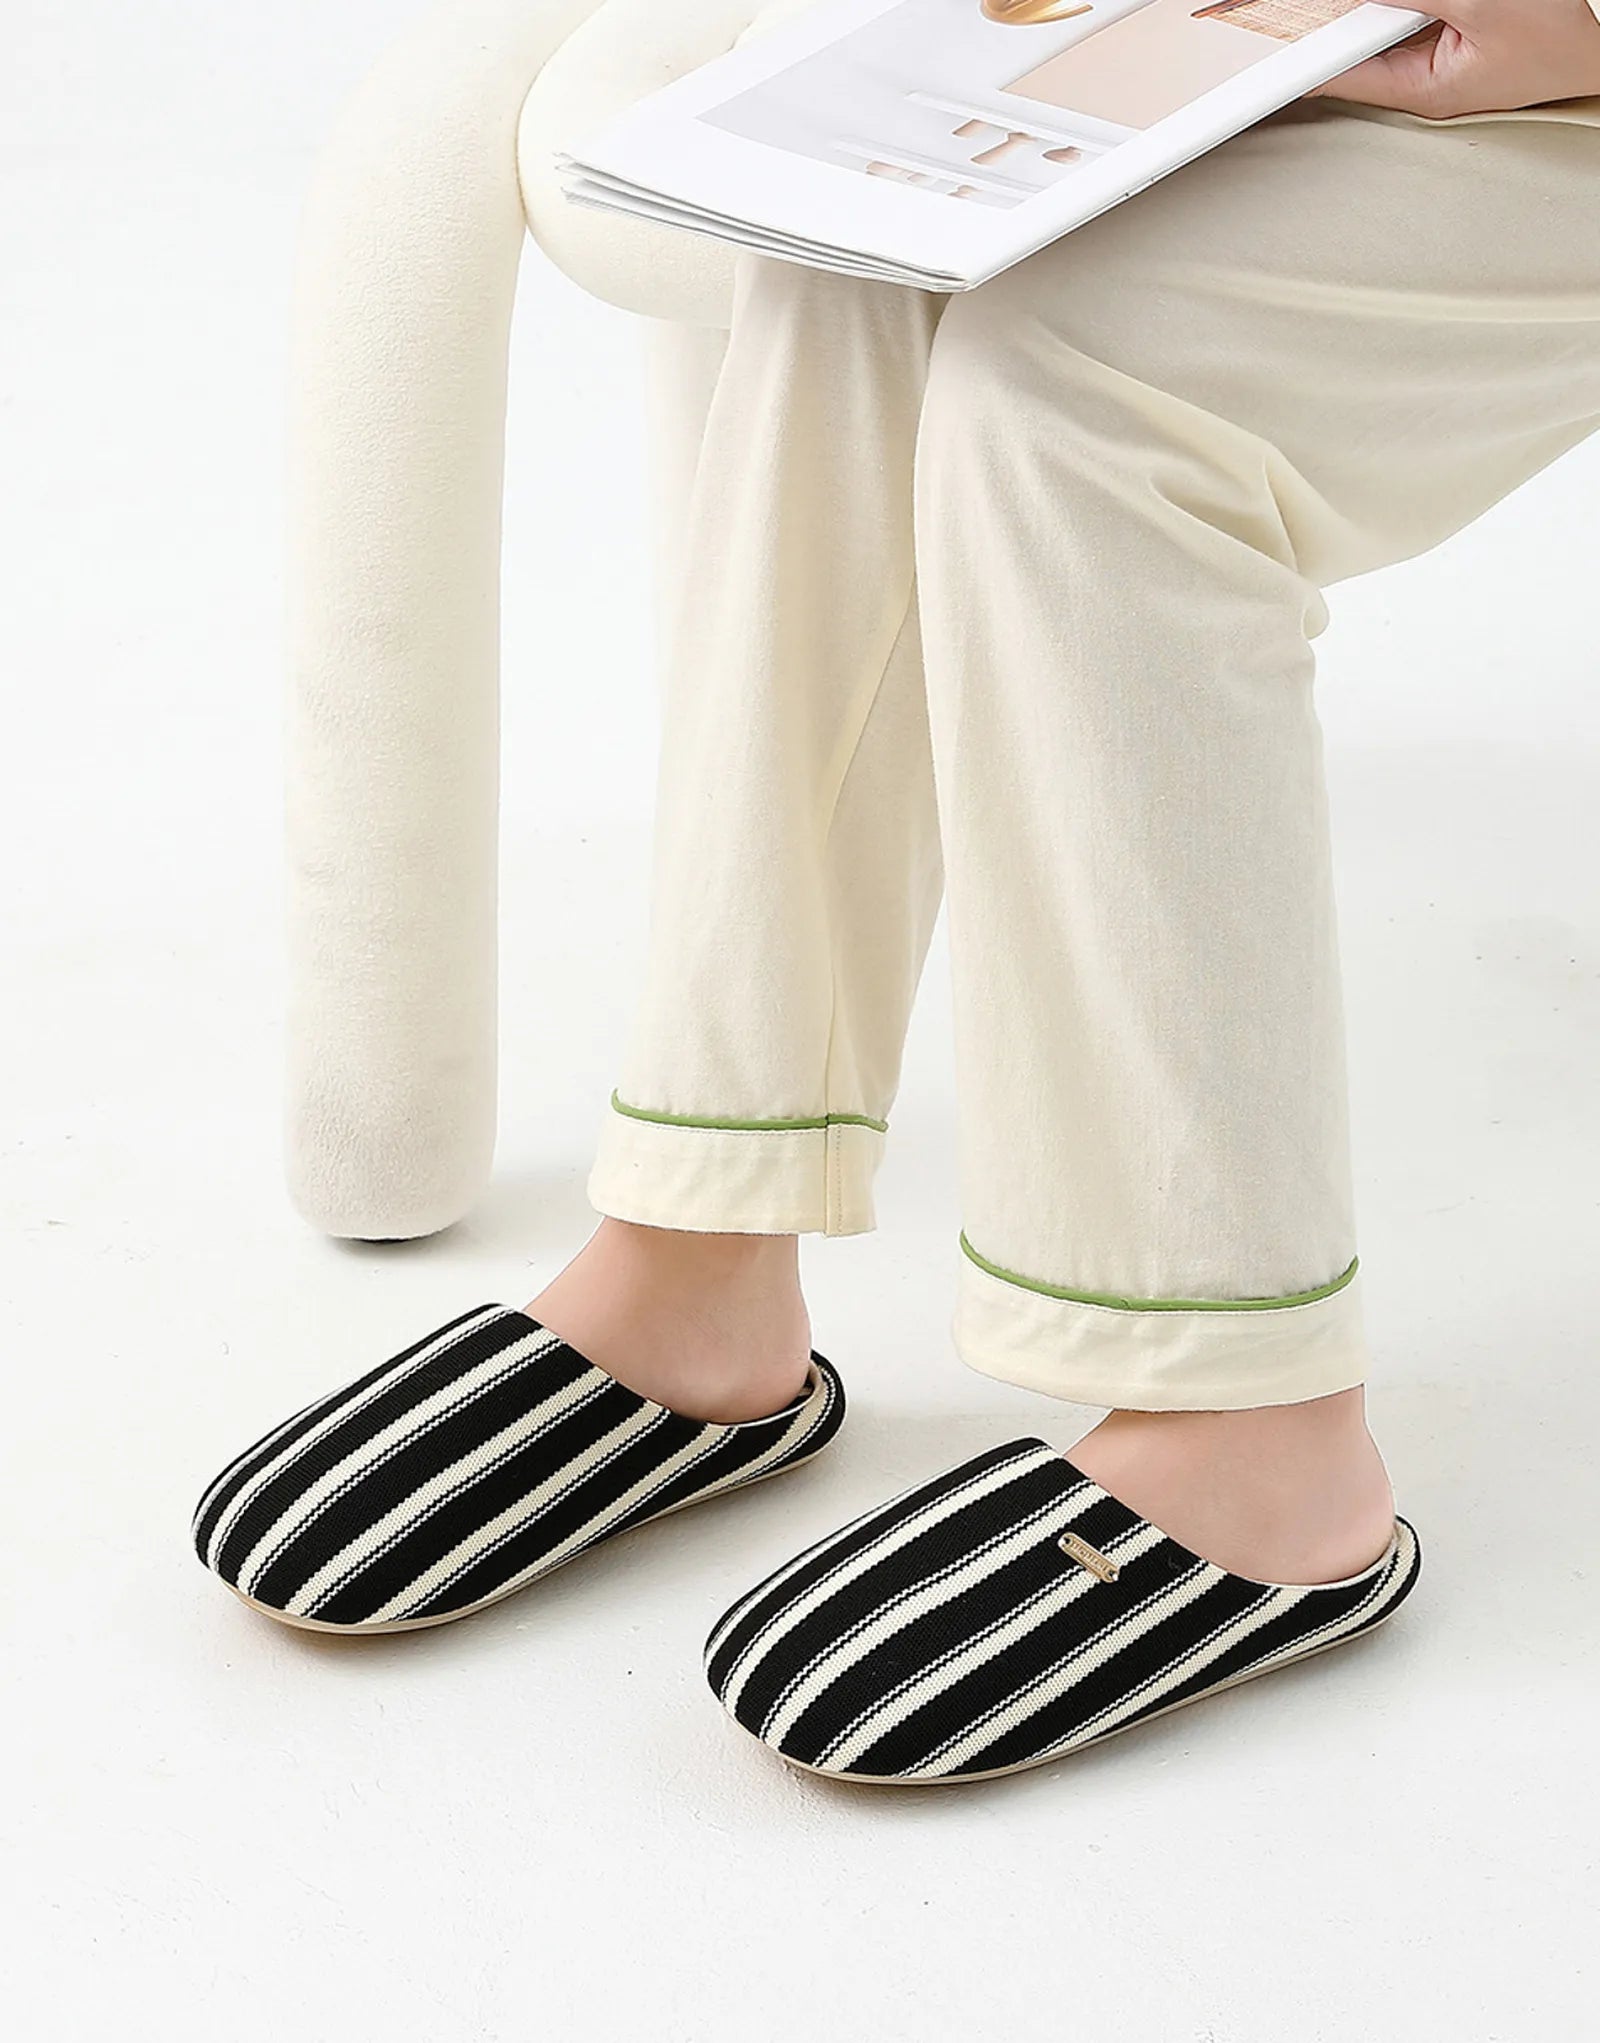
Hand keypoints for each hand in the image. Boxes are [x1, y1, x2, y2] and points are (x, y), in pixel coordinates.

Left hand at [1305, 0, 1599, 116]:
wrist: (1597, 49)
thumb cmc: (1553, 42)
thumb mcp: (1480, 6)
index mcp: (1418, 92)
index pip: (1339, 73)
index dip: (1299, 56)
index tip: (1264, 42)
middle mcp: (1416, 78)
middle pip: (1355, 40)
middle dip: (1344, 16)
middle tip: (1330, 7)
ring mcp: (1429, 54)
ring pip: (1379, 19)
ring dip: (1378, 8)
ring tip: (1431, 11)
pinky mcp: (1443, 31)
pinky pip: (1406, 11)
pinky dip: (1404, 5)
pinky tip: (1424, 6)